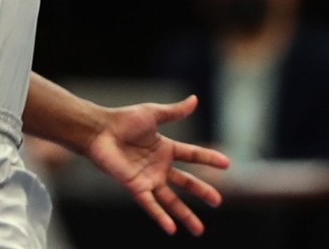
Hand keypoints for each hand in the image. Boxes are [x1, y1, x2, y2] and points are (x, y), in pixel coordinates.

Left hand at [85, 94, 228, 235]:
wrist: (101, 131)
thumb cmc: (124, 120)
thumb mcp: (154, 114)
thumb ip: (175, 111)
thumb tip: (195, 99)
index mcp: (165, 148)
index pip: (192, 155)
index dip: (209, 159)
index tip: (227, 164)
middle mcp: (159, 167)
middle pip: (186, 182)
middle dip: (202, 192)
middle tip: (218, 201)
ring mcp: (148, 179)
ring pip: (171, 201)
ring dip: (184, 215)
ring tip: (198, 230)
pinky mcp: (135, 187)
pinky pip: (150, 205)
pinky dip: (161, 216)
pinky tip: (171, 229)